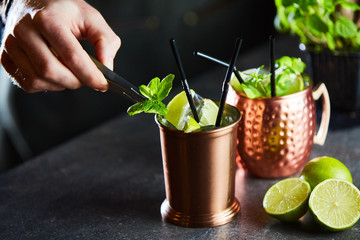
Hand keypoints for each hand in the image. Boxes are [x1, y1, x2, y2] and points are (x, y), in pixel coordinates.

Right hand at [0, 0, 120, 92]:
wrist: (33, 1)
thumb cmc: (63, 11)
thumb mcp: (90, 18)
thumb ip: (105, 41)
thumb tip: (107, 67)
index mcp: (48, 19)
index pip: (72, 56)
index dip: (90, 75)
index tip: (103, 84)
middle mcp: (25, 30)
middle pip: (51, 71)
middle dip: (75, 81)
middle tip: (87, 78)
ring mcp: (12, 44)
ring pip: (37, 80)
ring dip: (61, 84)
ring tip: (71, 74)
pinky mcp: (6, 56)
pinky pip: (27, 83)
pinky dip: (46, 85)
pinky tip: (56, 74)